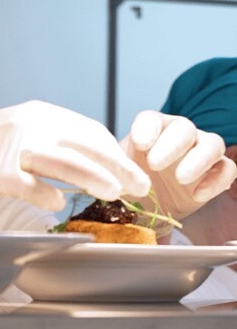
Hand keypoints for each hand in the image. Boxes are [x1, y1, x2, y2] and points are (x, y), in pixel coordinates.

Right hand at [0, 101, 150, 210]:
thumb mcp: (24, 134)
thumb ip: (55, 144)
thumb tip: (94, 165)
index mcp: (42, 115)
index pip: (89, 132)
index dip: (115, 154)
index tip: (134, 173)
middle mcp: (31, 125)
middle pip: (83, 146)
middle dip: (116, 166)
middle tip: (138, 186)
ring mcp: (12, 148)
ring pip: (62, 161)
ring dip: (91, 178)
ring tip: (114, 193)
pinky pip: (25, 184)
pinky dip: (43, 193)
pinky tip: (57, 204)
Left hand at [122, 111, 236, 221]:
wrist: (148, 209)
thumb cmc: (132, 186)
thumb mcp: (117, 179)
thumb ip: (113, 174)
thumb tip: (104, 181)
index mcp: (150, 133)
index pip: (151, 120)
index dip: (147, 128)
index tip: (139, 144)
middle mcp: (178, 137)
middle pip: (184, 128)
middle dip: (171, 144)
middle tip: (154, 164)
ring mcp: (200, 152)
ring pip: (212, 143)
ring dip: (198, 159)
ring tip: (181, 178)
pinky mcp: (215, 173)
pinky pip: (226, 170)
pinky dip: (216, 181)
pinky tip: (198, 195)